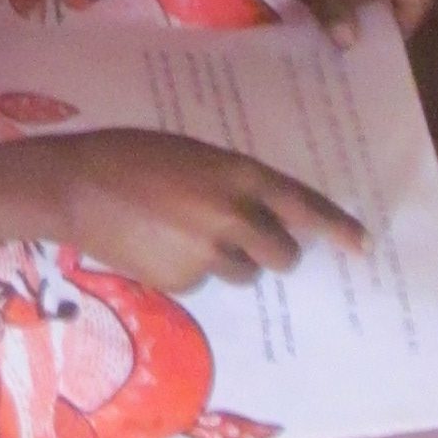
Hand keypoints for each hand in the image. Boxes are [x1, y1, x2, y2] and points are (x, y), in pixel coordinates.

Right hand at [44, 127, 364, 294]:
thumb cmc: (133, 155)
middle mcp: (233, 217)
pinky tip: (160, 246)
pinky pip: (204, 282)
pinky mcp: (183, 283)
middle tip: (251, 238)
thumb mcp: (194, 154)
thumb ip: (231, 180)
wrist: (76, 186)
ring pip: (245, 272)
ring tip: (187, 233)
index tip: (361, 245)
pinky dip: (192, 268)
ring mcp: (208, 255)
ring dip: (232, 259)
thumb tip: (261, 210)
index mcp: (237, 174)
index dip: (337, 227)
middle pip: (283, 253)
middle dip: (274, 250)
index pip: (303, 206)